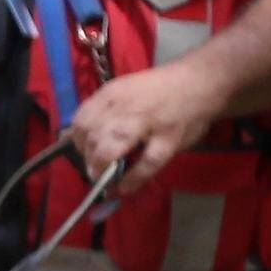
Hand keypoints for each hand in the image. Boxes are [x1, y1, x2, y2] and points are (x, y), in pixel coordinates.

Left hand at [63, 59, 232, 203]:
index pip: (81, 121)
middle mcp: (125, 106)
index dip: (77, 142)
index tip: (84, 152)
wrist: (199, 81)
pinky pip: (146, 164)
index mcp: (111, 94)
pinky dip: (132, 180)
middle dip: (88, 158)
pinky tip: (123, 189)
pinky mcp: (169, 139)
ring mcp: (148, 122)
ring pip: (112, 146)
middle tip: (94, 169)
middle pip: (92, 135)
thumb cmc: (158, 90)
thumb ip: (102, 113)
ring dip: (102, 166)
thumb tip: (71, 137)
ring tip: (103, 180)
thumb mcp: (124, 92)